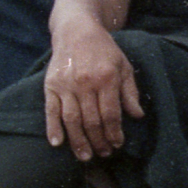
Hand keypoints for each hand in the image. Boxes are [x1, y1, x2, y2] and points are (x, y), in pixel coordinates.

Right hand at [44, 25, 144, 159]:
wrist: (76, 31)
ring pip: (72, 120)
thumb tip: (137, 115)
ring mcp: (66, 85)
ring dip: (78, 141)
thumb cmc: (104, 50)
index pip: (111, 113)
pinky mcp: (50, 86)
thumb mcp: (124, 66)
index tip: (118, 144)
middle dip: (99, 141)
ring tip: (86, 156)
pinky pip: (50, 111)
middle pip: (91, 120)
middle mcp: (85, 83)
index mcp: (106, 78)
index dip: (114, 132)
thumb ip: (130, 92)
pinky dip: (52, 128)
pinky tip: (57, 143)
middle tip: (104, 154)